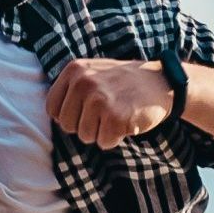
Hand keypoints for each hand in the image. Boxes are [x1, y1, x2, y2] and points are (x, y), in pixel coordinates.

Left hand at [45, 58, 177, 148]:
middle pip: (67, 125)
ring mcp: (99, 99)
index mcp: (74, 70)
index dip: (69, 116)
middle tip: (105, 113)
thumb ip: (70, 88)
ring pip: (85, 136)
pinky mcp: (115, 117)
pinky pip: (104, 142)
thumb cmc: (122, 83)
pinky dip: (115, 138)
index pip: (53, 108)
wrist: (161, 82)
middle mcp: (84, 82)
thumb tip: (54, 116)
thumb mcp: (92, 73)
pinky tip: (126, 121)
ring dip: (102, 132)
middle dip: (85, 126)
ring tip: (117, 114)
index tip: (85, 111)